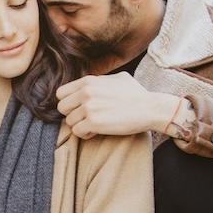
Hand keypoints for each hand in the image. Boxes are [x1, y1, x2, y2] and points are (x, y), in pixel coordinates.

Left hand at [55, 73, 181, 139]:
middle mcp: (86, 92)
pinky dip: (85, 134)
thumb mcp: (117, 78)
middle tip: (86, 118)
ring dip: (81, 125)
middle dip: (73, 114)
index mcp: (88, 81)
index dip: (69, 102)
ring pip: (69, 121)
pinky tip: (96, 132)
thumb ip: (99, 81)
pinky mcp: (94, 122)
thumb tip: (89, 84)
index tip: (79, 108)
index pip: (61, 93)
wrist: (152, 108)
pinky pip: (77, 132)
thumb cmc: (137, 95)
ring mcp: (89, 107)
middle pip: (62, 108)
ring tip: (95, 125)